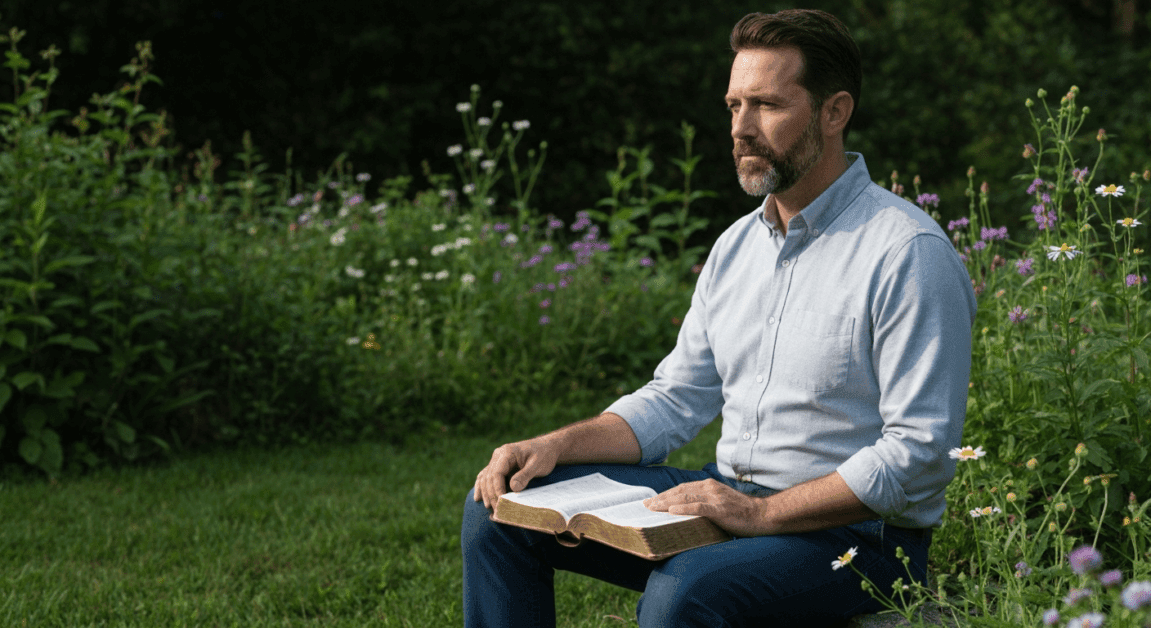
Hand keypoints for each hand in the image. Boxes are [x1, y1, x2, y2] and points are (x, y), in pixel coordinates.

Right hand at [473, 437, 560, 510]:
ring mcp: (497, 460)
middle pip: (489, 477)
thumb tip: (513, 488)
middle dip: (492, 494)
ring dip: (486, 493)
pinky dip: (481, 487)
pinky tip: (477, 497)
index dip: (497, 489)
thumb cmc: (544, 455)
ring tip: (489, 507)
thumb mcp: (538, 465)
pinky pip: (486, 476)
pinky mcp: (499, 466)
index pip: (496, 473)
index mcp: (507, 452)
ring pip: (485, 478)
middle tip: (497, 510)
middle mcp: (498, 455)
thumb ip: (525, 475)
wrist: (547, 447)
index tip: (502, 502)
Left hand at [643, 479, 769, 536]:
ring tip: (652, 508)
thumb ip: (705, 504)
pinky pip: (699, 508)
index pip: (682, 488)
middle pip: (680, 491)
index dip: (665, 494)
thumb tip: (686, 512)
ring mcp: (715, 498)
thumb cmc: (741, 513)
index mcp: (709, 486)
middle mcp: (710, 488)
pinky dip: (684, 508)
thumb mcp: (720, 503)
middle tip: (645, 505)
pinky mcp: (720, 509)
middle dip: (661, 498)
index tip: (651, 500)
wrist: (763, 515)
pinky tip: (673, 511)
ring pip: (685, 498)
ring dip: (667, 503)